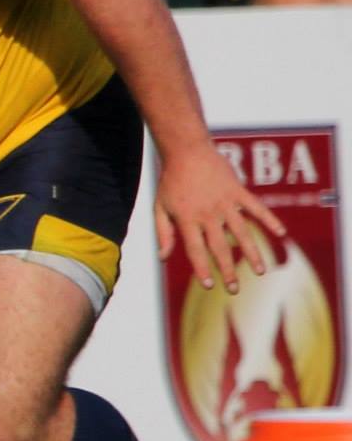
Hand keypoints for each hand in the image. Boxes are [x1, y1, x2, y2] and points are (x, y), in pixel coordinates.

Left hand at [155, 142, 285, 293]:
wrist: (186, 151)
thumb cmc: (170, 181)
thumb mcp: (159, 207)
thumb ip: (163, 233)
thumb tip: (162, 258)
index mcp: (187, 220)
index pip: (196, 250)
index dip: (202, 268)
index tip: (209, 285)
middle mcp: (207, 214)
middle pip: (219, 247)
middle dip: (228, 269)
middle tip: (234, 289)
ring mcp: (225, 203)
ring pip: (241, 232)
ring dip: (252, 252)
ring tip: (260, 271)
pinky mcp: (238, 191)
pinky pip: (256, 208)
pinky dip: (269, 220)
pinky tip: (280, 233)